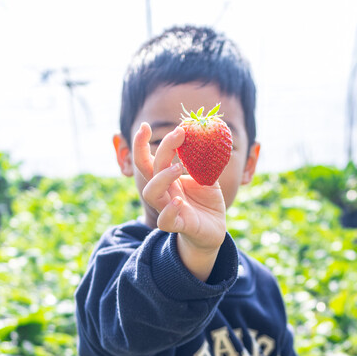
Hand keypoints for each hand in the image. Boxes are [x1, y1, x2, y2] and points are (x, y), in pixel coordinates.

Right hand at [132, 122, 226, 279]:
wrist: (215, 229)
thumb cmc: (206, 202)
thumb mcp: (207, 176)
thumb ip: (202, 160)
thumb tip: (204, 135)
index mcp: (167, 179)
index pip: (148, 159)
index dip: (141, 143)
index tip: (145, 125)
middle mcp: (164, 192)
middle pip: (147, 170)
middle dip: (154, 149)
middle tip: (178, 134)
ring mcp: (169, 209)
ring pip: (151, 194)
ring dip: (162, 177)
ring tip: (178, 167)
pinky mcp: (180, 225)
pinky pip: (166, 221)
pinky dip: (169, 211)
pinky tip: (179, 201)